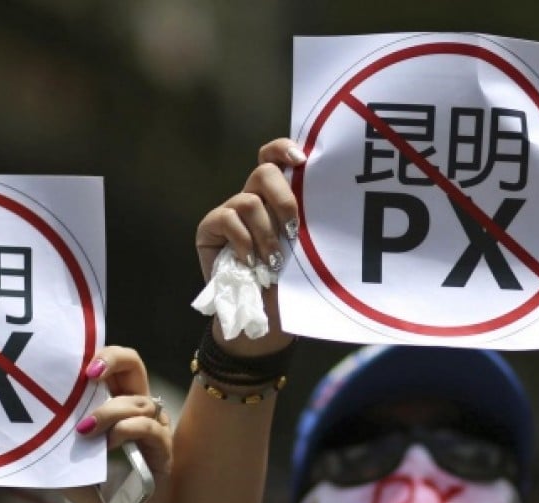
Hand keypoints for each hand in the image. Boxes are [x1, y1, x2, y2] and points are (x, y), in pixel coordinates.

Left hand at [63, 346, 171, 502]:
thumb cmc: (92, 482)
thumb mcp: (67, 456)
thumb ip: (55, 438)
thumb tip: (21, 427)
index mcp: (115, 400)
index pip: (114, 364)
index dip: (102, 355)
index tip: (80, 368)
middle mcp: (137, 407)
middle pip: (134, 364)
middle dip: (113, 359)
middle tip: (90, 374)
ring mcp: (154, 426)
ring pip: (138, 401)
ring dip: (109, 412)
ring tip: (86, 431)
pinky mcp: (163, 449)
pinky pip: (149, 428)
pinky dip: (127, 430)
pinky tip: (109, 444)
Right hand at [195, 138, 305, 353]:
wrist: (263, 316)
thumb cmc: (289, 283)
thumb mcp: (305, 249)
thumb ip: (308, 223)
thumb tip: (328, 200)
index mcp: (276, 197)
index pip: (274, 157)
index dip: (284, 149)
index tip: (303, 160)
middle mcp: (253, 198)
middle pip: (264, 171)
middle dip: (283, 198)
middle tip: (294, 229)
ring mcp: (230, 211)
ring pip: (248, 201)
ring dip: (265, 233)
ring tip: (273, 260)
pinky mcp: (210, 228)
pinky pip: (227, 219)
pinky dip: (243, 241)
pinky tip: (251, 263)